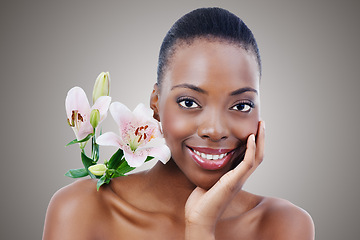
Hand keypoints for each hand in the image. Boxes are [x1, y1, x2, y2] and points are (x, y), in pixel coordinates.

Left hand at [184, 121, 264, 238]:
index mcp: (235, 177)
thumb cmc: (200, 201)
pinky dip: (251, 149)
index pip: (249, 157)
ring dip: (260, 140)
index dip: (253, 143)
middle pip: (257, 155)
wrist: (198, 217)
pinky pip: (247, 163)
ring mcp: (239, 180)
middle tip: (261, 123)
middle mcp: (240, 178)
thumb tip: (204, 156)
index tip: (252, 129)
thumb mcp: (206, 179)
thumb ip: (209, 169)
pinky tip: (251, 137)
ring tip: (261, 125)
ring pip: (257, 157)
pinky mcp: (234, 182)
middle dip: (261, 138)